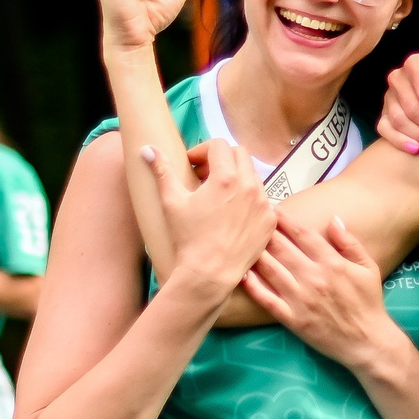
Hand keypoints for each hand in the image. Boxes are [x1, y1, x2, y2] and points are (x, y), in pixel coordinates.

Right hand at [146, 139, 272, 302]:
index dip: (202, 151)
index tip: (192, 165)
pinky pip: (263, 198)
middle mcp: (250, 186)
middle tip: (204, 176)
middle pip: (240, 155)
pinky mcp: (270, 219)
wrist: (210, 273)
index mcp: (226, 178)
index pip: (219, 145)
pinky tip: (232, 213)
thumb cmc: (188, 237)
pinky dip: (248, 198)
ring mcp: (264, 203)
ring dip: (236, 178)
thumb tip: (147, 149)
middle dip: (221, 159)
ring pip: (253, 176)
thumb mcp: (172, 202)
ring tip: (217, 196)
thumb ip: (163, 171)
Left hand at [241, 214, 393, 368]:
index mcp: (332, 263)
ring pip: (271, 270)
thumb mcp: (368, 268)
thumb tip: (334, 219)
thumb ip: (350, 243)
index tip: (272, 208)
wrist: (367, 341)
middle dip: (265, 232)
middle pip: (282, 249)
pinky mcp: (292, 319)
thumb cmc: (368, 302)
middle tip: (250, 219)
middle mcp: (314, 278)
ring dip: (255, 254)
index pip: (303, 234)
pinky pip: (267, 300)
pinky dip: (253, 287)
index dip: (285, 219)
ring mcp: (301, 299)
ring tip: (240, 241)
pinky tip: (242, 275)